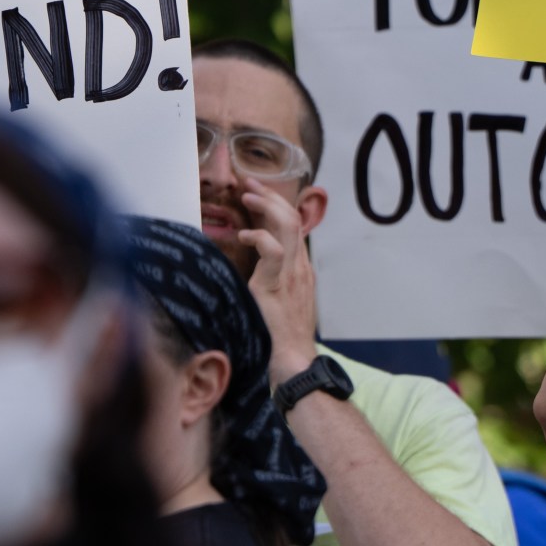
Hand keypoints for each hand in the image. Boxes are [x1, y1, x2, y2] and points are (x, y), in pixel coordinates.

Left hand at [236, 174, 319, 379]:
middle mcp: (301, 268)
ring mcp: (293, 275)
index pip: (294, 227)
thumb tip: (249, 272)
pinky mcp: (279, 285)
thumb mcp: (277, 303)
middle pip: (293, 219)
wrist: (293, 361)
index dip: (277, 206)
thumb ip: (269, 283)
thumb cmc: (280, 338)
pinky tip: (244, 235)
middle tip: (249, 183)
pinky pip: (274, 251)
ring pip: (288, 226)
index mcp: (301, 270)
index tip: (257, 194)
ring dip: (266, 206)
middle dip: (271, 197)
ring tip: (246, 195)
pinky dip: (259, 237)